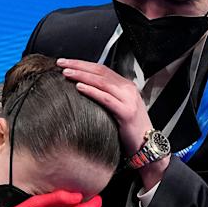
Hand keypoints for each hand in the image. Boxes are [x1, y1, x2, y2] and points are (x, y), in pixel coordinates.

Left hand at [58, 58, 169, 188]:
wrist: (146, 145)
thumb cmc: (129, 128)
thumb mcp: (118, 106)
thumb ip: (106, 95)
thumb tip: (83, 88)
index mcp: (125, 86)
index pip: (101, 68)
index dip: (83, 63)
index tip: (66, 62)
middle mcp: (128, 89)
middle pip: (100, 71)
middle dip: (79, 65)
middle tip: (62, 63)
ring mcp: (128, 99)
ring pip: (102, 82)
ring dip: (82, 75)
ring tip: (67, 73)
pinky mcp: (126, 112)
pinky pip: (106, 98)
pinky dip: (92, 91)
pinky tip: (79, 87)